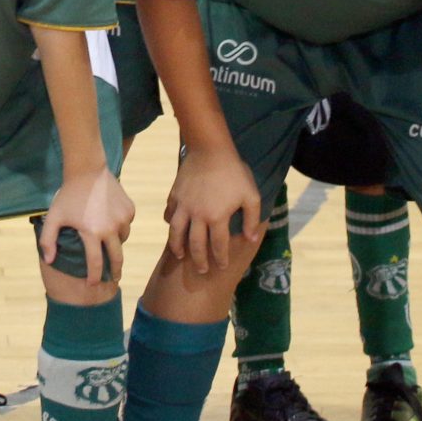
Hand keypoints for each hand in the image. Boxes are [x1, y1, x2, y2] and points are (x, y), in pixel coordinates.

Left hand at [40, 165, 132, 286]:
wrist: (88, 170)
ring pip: (123, 239)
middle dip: (115, 271)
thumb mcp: (54, 217)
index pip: (96, 263)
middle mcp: (111, 228)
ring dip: (116, 244)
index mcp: (92, 233)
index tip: (94, 285)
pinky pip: (127, 224)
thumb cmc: (68, 195)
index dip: (94, 276)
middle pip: (117, 257)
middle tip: (114, 278)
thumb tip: (49, 261)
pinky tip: (112, 222)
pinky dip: (121, 227)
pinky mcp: (129, 209)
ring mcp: (122, 218)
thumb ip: (48, 240)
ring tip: (108, 243)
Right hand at [162, 144, 261, 275]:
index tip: (222, 267)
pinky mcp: (175, 196)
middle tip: (202, 270)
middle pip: (195, 245)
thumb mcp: (251, 195)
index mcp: (217, 218)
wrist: (210, 150)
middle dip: (199, 260)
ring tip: (180, 256)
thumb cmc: (234, 172)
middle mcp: (197, 216)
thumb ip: (252, 219)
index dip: (221, 258)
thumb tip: (251, 239)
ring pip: (176, 233)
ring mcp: (183, 206)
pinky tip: (173, 227)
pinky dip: (170, 223)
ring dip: (178, 247)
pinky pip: (169, 214)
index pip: (218, 245)